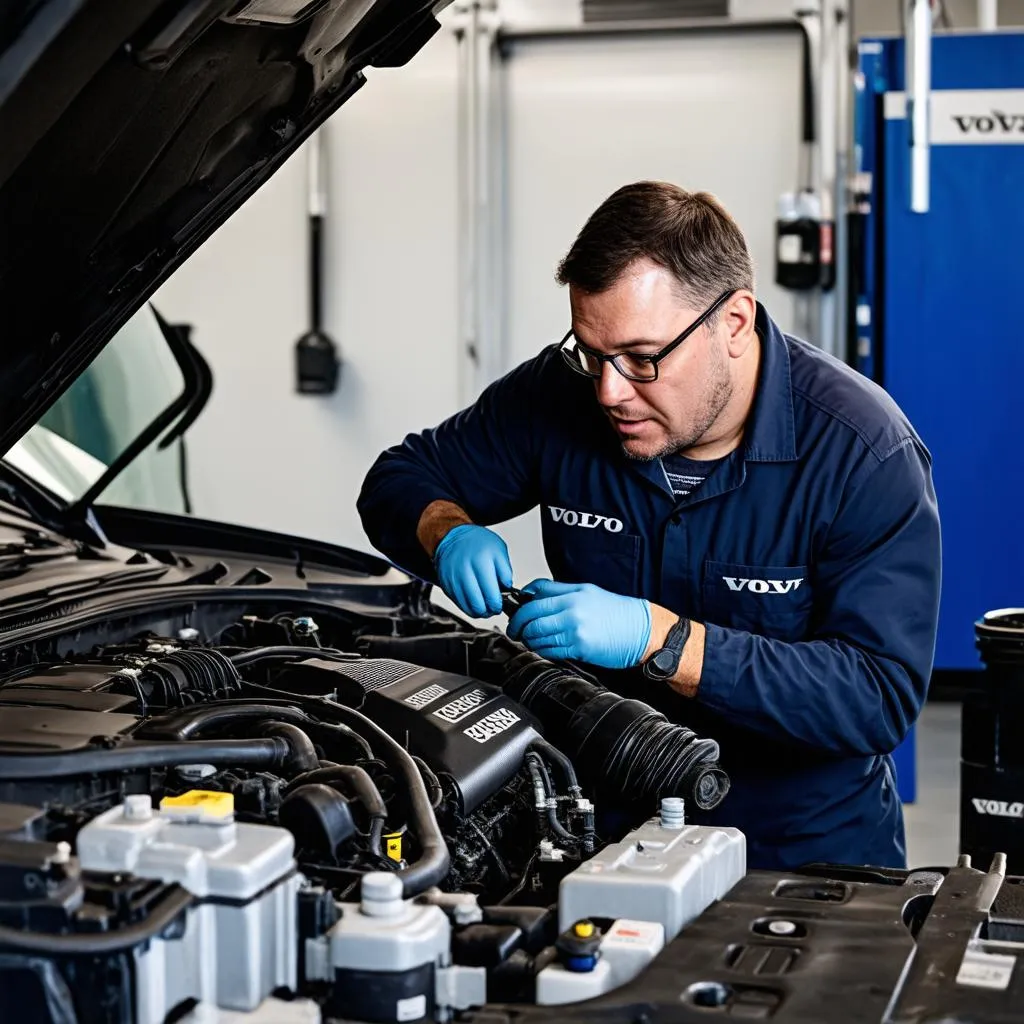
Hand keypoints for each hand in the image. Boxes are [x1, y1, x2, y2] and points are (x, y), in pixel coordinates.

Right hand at [433, 524, 512, 617]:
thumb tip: (507, 589)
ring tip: (485, 607)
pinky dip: (468, 607)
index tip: (500, 605)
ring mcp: (454, 579)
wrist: (453, 537)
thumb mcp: (499, 549)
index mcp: (481, 562)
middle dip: (488, 611)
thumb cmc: (477, 542)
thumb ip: (506, 571)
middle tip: (493, 608)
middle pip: (478, 605)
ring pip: (467, 607)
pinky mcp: (446, 585)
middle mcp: (465, 571)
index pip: (491, 595)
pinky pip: (458, 604)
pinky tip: (474, 601)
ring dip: (478, 612)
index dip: (497, 605)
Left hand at [507, 579, 651, 668]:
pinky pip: (550, 650)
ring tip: (529, 640)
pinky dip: (541, 650)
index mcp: (573, 594)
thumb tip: (533, 594)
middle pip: (531, 617)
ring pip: (537, 636)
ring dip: (528, 640)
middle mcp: (572, 610)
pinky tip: (543, 648)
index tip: (516, 613)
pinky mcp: (579, 648)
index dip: (520, 608)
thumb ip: (559, 592)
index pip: (535, 598)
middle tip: (515, 630)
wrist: (642, 630)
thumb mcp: (587, 592)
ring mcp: (575, 630)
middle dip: (518, 626)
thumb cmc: (618, 612)